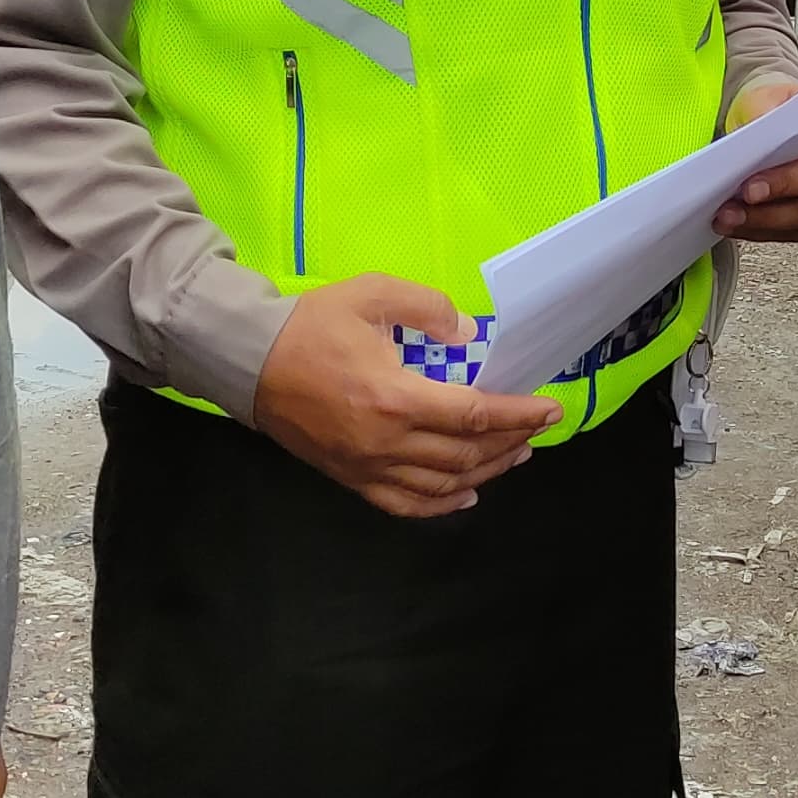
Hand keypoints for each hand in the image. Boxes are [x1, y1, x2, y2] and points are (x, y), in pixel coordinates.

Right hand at [250, 275, 555, 516]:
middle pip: (465, 453)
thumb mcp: (371, 294)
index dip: (518, 414)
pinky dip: (442, 503)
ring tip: (514, 454)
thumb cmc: (310, 325)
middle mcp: (385, 443)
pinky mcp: (350, 479)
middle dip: (510, 441)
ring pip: (442, 483)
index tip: (549, 408)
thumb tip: (466, 334)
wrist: (247, 361)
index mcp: (394, 398)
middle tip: (537, 427)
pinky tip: (466, 493)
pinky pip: (405, 503)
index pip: (473, 414)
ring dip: (486, 470)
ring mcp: (367, 467)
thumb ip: (426, 307)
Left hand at [715, 83, 797, 241]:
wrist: (776, 117)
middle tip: (736, 207)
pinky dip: (763, 230)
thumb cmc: (779, 104)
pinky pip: (795, 232)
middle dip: (773, 209)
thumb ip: (765, 112)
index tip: (752, 186)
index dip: (791, 180)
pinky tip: (739, 224)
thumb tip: (753, 140)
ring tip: (729, 218)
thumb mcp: (770, 93)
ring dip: (764, 224)